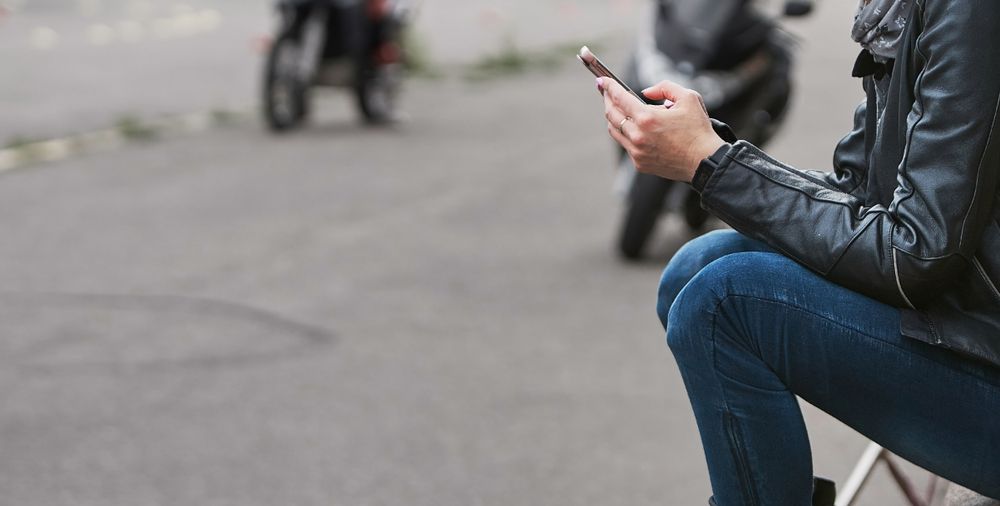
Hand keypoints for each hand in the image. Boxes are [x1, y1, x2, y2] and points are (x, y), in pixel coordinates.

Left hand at [598, 77, 724, 182]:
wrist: (704, 161)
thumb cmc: (698, 130)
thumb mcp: (688, 97)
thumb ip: (665, 87)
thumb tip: (646, 92)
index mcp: (647, 118)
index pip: (619, 98)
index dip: (609, 86)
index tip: (602, 80)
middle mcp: (638, 136)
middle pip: (611, 114)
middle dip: (607, 100)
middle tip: (606, 92)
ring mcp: (637, 152)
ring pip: (614, 130)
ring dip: (613, 117)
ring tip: (617, 108)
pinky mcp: (639, 163)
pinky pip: (626, 145)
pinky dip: (626, 133)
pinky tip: (632, 127)